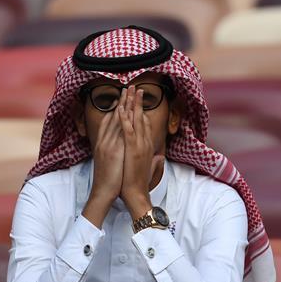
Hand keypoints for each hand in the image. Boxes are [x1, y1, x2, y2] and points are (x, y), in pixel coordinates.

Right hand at [90, 92, 125, 202]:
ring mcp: (107, 144)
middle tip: (129, 86)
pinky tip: (126, 108)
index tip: (125, 97)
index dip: (119, 108)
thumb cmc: (111, 181)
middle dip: (122, 101)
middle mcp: (104, 141)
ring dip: (124, 104)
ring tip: (130, 90)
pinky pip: (117, 131)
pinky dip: (121, 118)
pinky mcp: (111, 150)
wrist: (104, 193)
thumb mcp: (114, 163)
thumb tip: (126, 148)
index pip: (111, 121)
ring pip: (116, 119)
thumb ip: (119, 153)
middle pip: (114, 116)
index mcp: (105, 144)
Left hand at [118, 86, 163, 217]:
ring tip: (128, 90)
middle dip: (138, 101)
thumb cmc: (140, 183)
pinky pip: (128, 130)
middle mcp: (145, 143)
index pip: (144, 123)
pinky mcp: (132, 150)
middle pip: (141, 117)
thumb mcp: (149, 169)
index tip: (136, 99)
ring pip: (135, 119)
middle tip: (135, 87)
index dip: (140, 110)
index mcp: (147, 146)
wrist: (136, 194)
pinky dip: (125, 118)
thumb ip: (155, 161)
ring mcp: (139, 145)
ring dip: (132, 103)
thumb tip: (159, 157)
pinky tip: (121, 108)